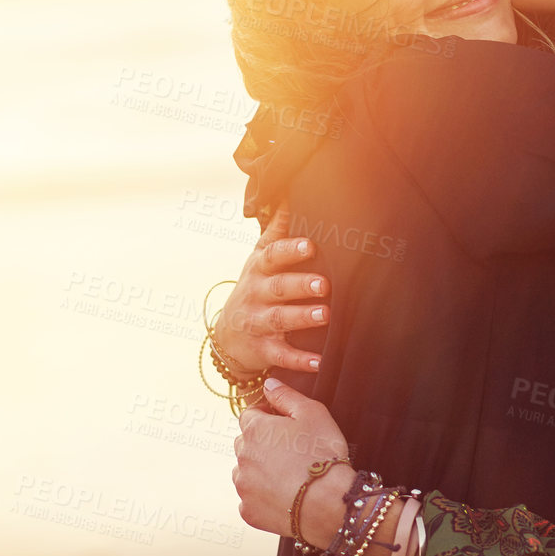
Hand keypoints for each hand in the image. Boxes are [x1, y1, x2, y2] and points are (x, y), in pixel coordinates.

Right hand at [213, 206, 329, 372]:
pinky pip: (280, 356)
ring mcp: (257, 323)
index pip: (273, 256)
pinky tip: (320, 361)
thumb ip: (277, 231)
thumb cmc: (256, 286)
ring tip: (326, 315)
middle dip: (300, 285)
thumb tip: (289, 193)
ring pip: (279, 320)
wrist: (228, 335)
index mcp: (259, 269)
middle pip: (278, 288)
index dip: (290, 250)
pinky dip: (299, 360)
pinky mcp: (261, 350)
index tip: (310, 245)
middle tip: (325, 284)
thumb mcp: (260, 258)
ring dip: (302, 317)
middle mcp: (256, 294)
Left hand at [233, 377, 353, 546]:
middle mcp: (241, 457)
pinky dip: (263, 497)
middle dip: (262, 443)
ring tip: (289, 475)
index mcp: (254, 430)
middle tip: (291, 451)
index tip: (286, 426)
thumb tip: (268, 384)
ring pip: (245, 471)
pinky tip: (285, 496)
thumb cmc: (323, 455)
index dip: (268, 417)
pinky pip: (251, 499)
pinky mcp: (248, 511)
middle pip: (246, 443)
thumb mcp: (313, 413)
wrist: (329, 503)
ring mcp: (243, 486)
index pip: (250, 415)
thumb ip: (286, 396)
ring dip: (260, 470)